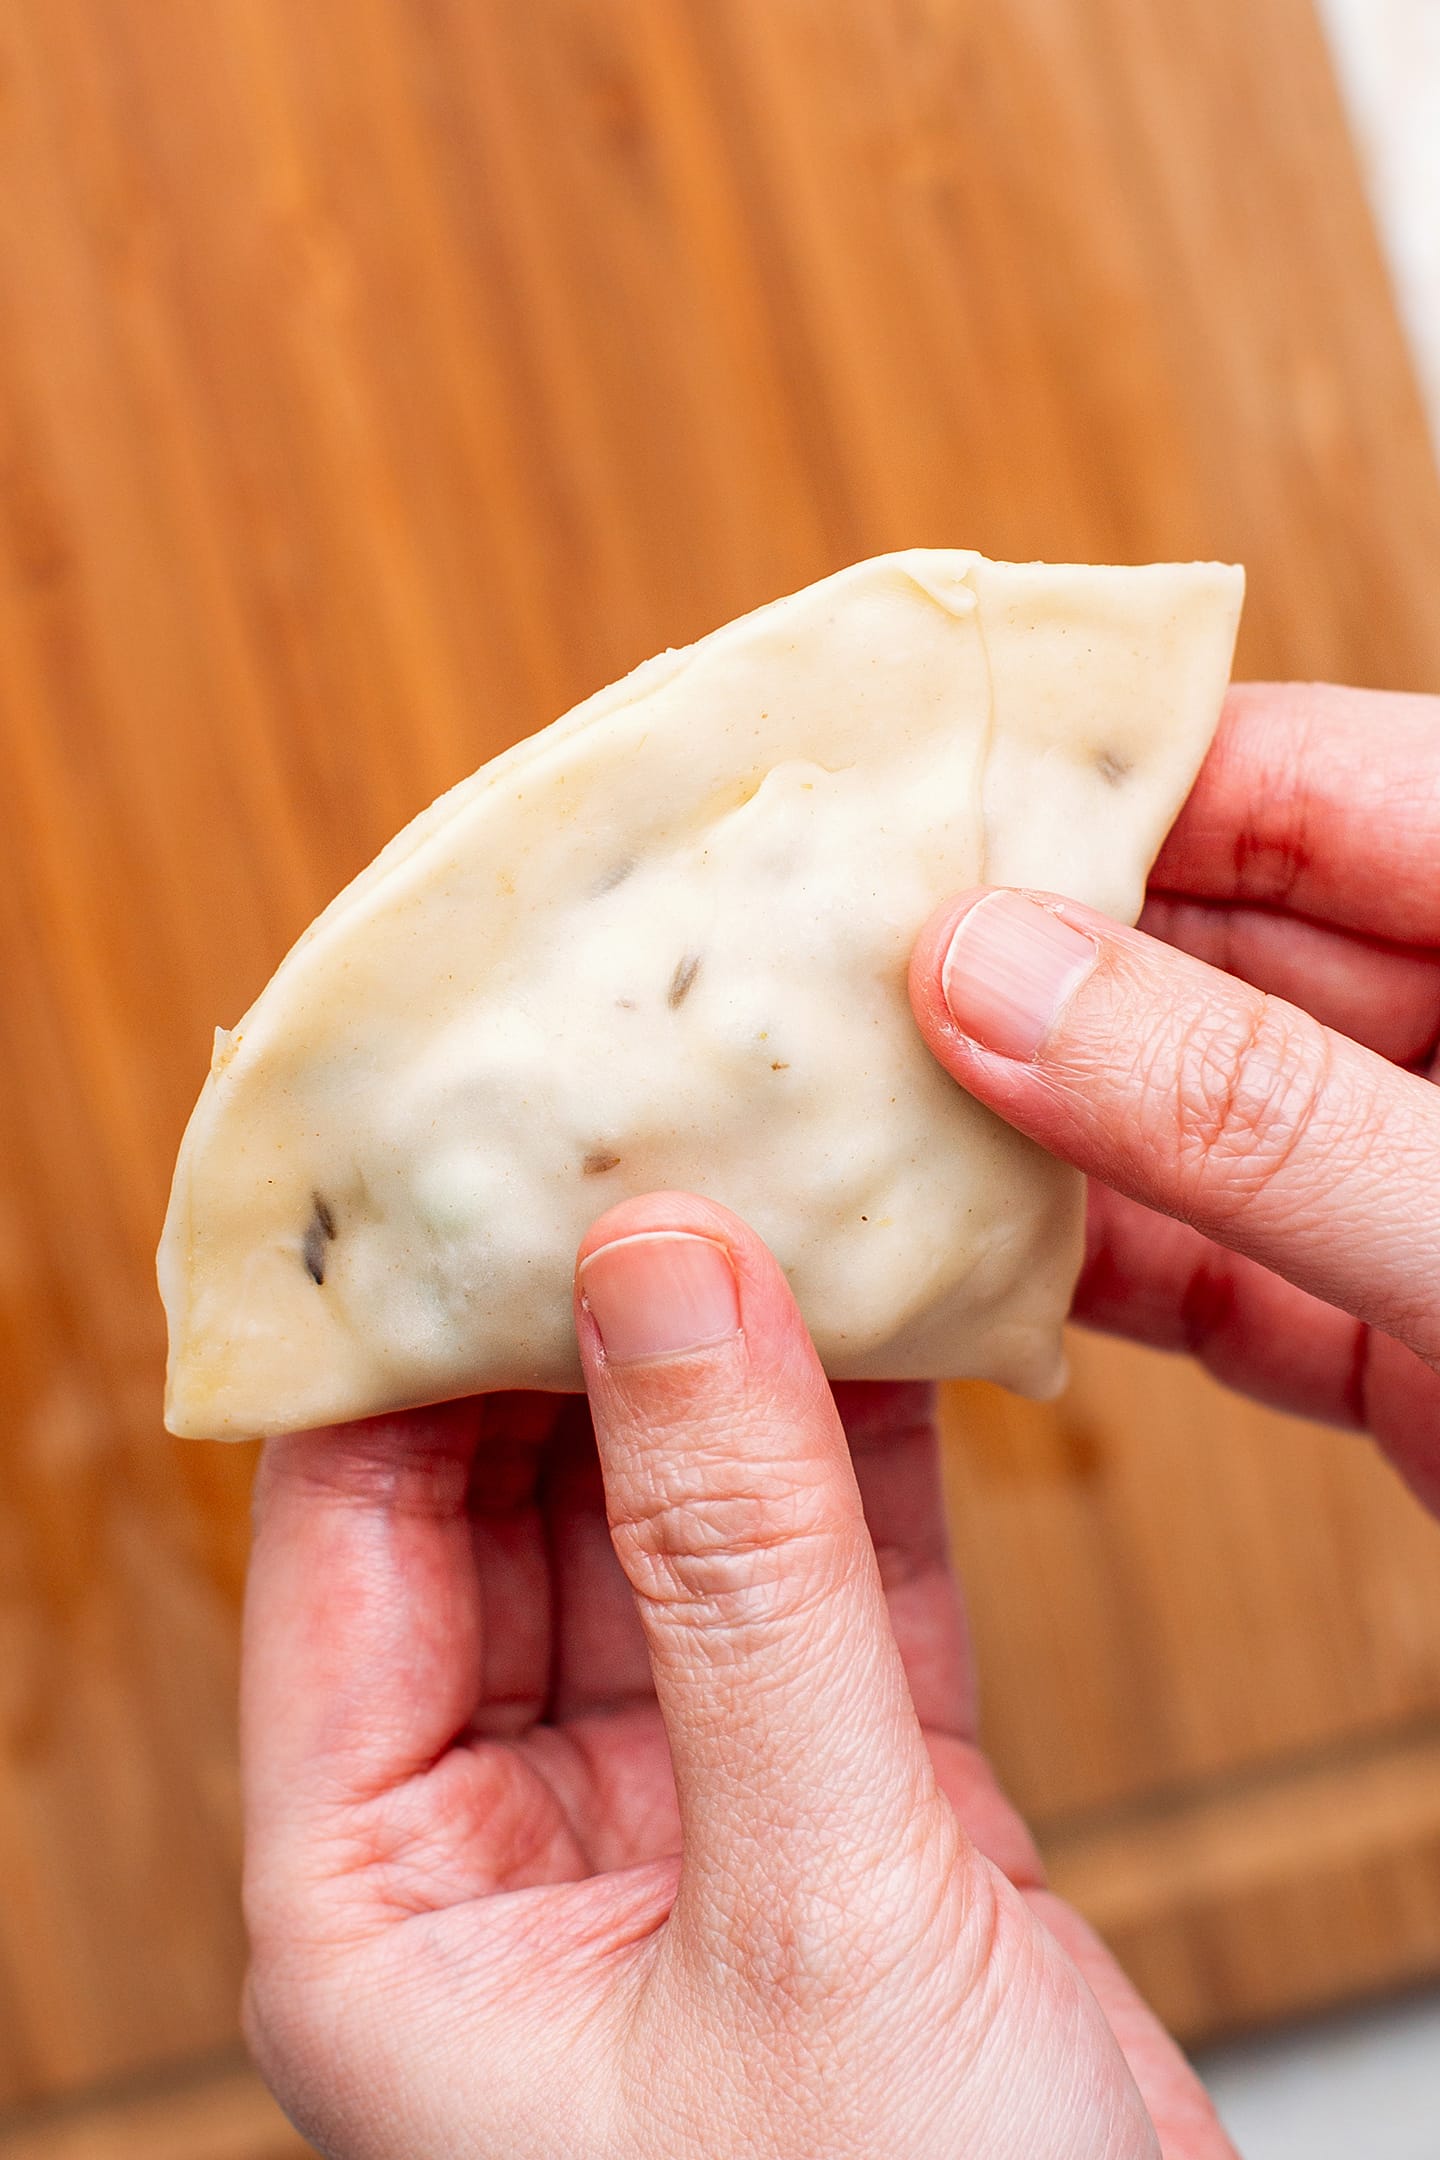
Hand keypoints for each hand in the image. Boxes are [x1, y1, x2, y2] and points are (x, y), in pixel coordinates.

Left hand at [242, 1194, 1232, 2158]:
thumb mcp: (807, 1914)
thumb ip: (737, 1583)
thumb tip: (657, 1278)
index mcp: (383, 1909)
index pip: (342, 1531)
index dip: (404, 1324)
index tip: (475, 1146)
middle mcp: (505, 1855)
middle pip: (511, 1503)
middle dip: (585, 1319)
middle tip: (651, 1122)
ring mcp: (678, 1829)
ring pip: (676, 1531)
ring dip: (732, 1370)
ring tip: (776, 1177)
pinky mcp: (843, 1826)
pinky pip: (820, 1594)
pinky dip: (860, 1461)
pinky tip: (895, 1320)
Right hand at [910, 681, 1439, 1508]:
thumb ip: (1261, 1108)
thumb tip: (1000, 979)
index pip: (1297, 776)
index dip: (1097, 780)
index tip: (905, 812)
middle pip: (1214, 947)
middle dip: (1023, 964)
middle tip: (826, 978)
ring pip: (1196, 1117)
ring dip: (1034, 1129)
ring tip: (852, 1114)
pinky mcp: (1417, 1331)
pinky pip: (1227, 1269)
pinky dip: (1101, 1275)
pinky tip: (973, 1268)